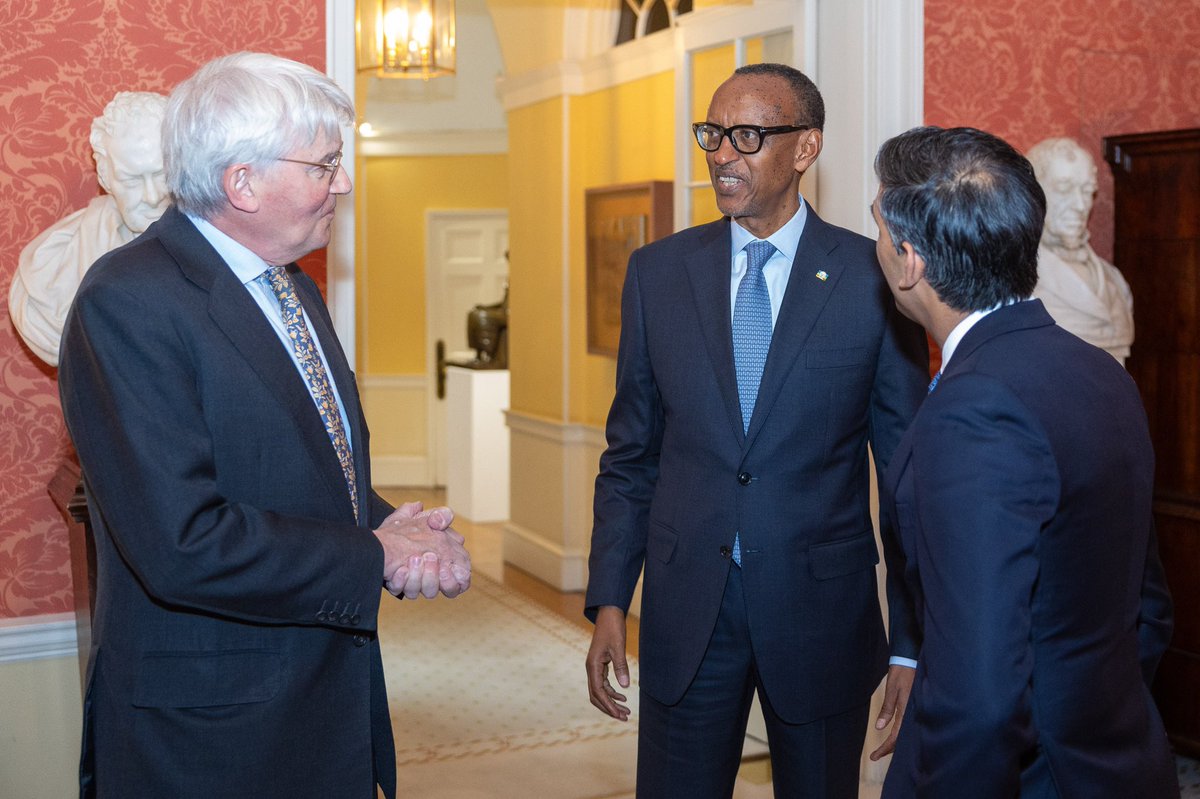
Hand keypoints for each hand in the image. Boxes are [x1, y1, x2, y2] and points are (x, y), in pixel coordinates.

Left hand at [374, 502, 470, 598]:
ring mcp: (418, 582)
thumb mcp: (422, 517)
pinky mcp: (401, 587)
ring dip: (420, 576)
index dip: (458, 577)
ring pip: (429, 591)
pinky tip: (398, 570)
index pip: (462, 577)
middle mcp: (433, 574)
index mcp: (445, 560)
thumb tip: (443, 520)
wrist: (375, 542)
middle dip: (439, 576)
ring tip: (413, 559)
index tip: (447, 568)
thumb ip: (441, 515)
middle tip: (429, 558)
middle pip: (448, 588)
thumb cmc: (399, 530)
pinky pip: (404, 591)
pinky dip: (401, 581)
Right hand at [586, 606, 630, 720]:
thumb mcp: (618, 647)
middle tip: (624, 717)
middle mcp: (591, 668)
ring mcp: (595, 667)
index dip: (608, 705)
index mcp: (592, 666)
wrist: (609, 613)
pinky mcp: (600, 665)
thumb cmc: (613, 628)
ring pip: (600, 691)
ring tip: (626, 711)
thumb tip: (625, 687)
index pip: (598, 692)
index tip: (619, 715)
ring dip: (611, 702)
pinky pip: (604, 684)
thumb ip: (621, 666)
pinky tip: (623, 697)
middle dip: (609, 708)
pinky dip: (612, 692)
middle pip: (596, 696)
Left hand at [869, 663, 914, 760]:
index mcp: (907, 711)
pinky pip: (910, 725)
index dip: (885, 748)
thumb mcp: (892, 690)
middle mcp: (914, 713)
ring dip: (896, 742)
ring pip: (907, 733)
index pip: (896, 737)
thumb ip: (887, 709)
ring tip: (885, 748)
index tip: (874, 756)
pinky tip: (897, 734)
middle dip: (890, 748)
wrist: (913, 659)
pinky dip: (903, 733)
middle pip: (903, 739)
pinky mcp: (918, 707)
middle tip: (876, 755)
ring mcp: (917, 710)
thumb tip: (879, 727)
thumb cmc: (901, 673)